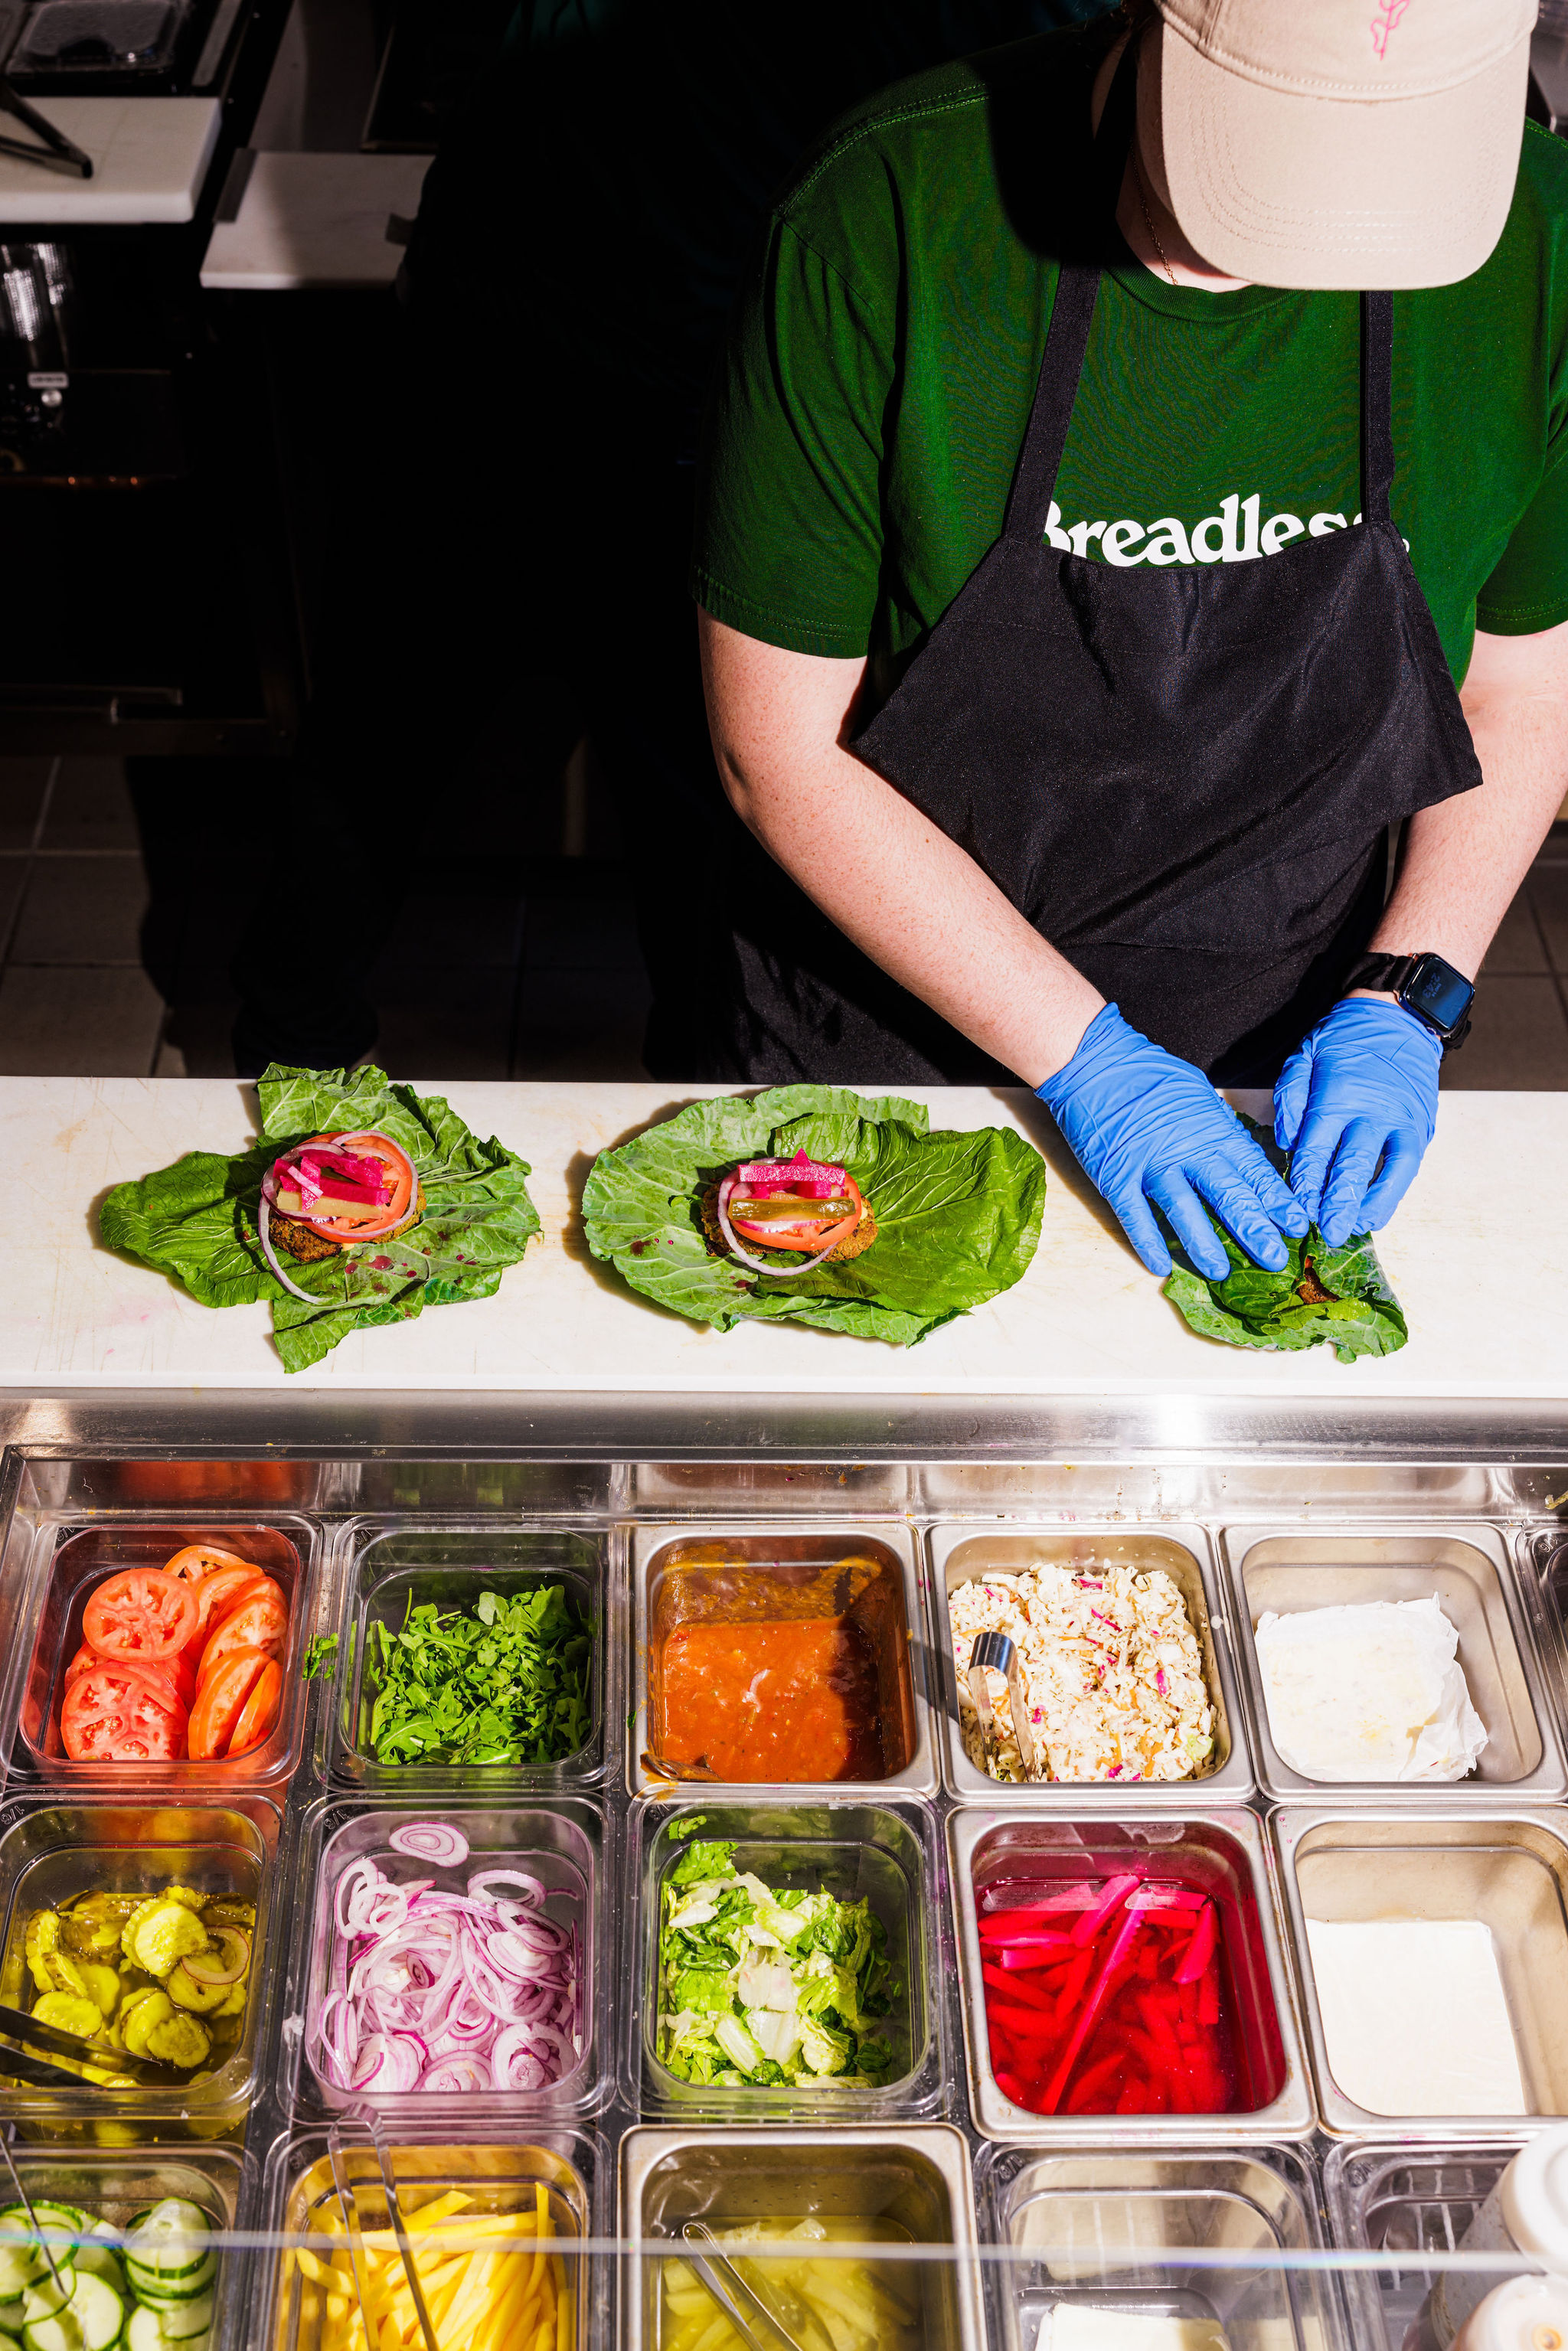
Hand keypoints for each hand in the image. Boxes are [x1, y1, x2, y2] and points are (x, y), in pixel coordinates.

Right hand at [1037, 1004, 1308, 1279]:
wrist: (1093, 1063)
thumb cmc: (1148, 1075)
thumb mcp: (1198, 1092)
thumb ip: (1221, 1127)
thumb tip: (1245, 1155)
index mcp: (1211, 1129)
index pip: (1253, 1171)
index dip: (1276, 1201)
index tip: (1297, 1226)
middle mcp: (1185, 1150)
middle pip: (1227, 1195)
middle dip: (1254, 1230)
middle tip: (1275, 1260)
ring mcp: (1149, 1165)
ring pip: (1183, 1212)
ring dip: (1204, 1245)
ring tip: (1220, 1272)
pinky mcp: (1116, 1178)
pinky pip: (1135, 1217)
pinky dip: (1148, 1244)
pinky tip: (1160, 1267)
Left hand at [1274, 996, 1440, 1245]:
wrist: (1399, 1019)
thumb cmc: (1343, 1040)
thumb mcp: (1306, 1054)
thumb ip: (1291, 1095)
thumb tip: (1284, 1141)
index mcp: (1339, 1093)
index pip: (1318, 1146)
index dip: (1306, 1180)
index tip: (1297, 1207)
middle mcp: (1374, 1109)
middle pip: (1353, 1163)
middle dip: (1337, 1202)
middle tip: (1325, 1233)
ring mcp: (1403, 1119)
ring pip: (1389, 1170)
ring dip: (1369, 1204)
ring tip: (1352, 1230)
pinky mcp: (1422, 1127)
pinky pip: (1407, 1166)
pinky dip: (1392, 1192)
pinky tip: (1375, 1214)